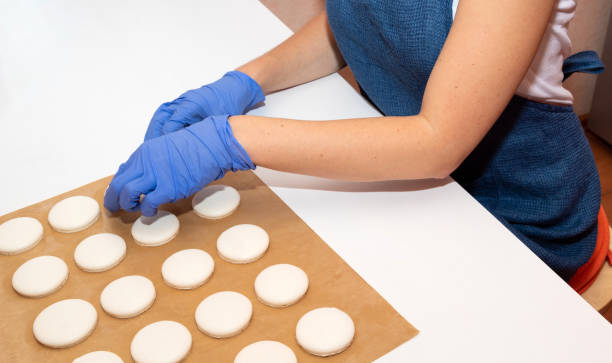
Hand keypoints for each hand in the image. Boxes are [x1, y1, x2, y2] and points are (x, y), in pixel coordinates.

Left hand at [106, 115, 253, 215]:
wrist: (213, 144)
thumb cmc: (197, 146)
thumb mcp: (167, 147)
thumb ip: (153, 160)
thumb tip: (142, 175)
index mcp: (145, 152)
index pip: (121, 172)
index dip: (115, 187)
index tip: (115, 195)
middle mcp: (146, 163)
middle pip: (119, 184)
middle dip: (113, 199)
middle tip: (114, 209)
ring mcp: (157, 175)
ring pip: (128, 194)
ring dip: (128, 205)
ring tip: (134, 209)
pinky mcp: (169, 188)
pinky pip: (149, 204)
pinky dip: (147, 211)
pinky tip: (151, 212)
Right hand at [144, 71, 263, 139]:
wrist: (235, 89)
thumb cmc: (229, 103)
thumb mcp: (217, 122)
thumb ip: (202, 133)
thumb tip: (190, 149)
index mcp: (191, 104)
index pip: (171, 125)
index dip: (167, 140)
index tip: (165, 152)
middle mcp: (183, 101)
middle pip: (161, 119)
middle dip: (154, 135)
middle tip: (149, 151)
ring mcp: (181, 100)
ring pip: (161, 115)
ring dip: (153, 130)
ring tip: (149, 145)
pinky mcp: (182, 103)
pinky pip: (165, 113)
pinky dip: (159, 124)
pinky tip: (157, 135)